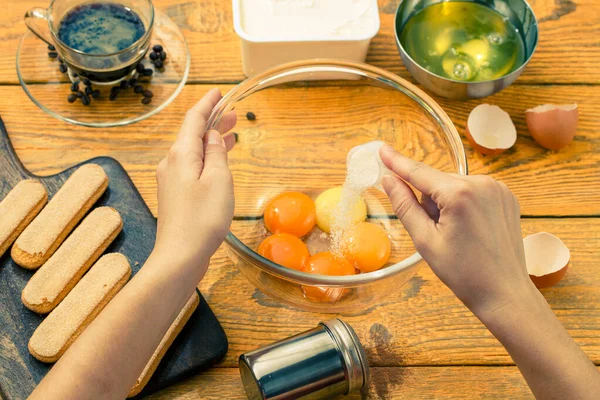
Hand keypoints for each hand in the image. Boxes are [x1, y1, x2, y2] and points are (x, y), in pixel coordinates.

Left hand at [154, 88, 236, 272]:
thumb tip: (212, 136)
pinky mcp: (175, 196)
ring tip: (230, 134)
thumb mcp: (218, 180)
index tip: (219, 92)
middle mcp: (171, 164)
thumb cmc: (202, 219)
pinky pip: (192, 167)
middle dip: (213, 121)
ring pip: (193, 151)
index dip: (208, 104)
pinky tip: (217, 162)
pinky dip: (206, 158)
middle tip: (234, 114)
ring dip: (211, 141)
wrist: (180, 255)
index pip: (194, 120)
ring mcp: (171, 180)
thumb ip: (216, 153)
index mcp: (181, 155)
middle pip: (192, 134)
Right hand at [379, 145, 532, 315]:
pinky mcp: (507, 196)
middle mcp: (482, 183)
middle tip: (436, 233)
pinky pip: (473, 191)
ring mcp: (498, 188)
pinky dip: (464, 204)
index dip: (397, 162)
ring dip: (447, 203)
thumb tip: (389, 180)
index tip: (382, 149)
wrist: (504, 293)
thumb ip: (405, 206)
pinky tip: (470, 229)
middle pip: (437, 182)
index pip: (419, 173)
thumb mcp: (425, 241)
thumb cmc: (464, 273)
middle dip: (429, 201)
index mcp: (459, 194)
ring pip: (455, 186)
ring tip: (456, 234)